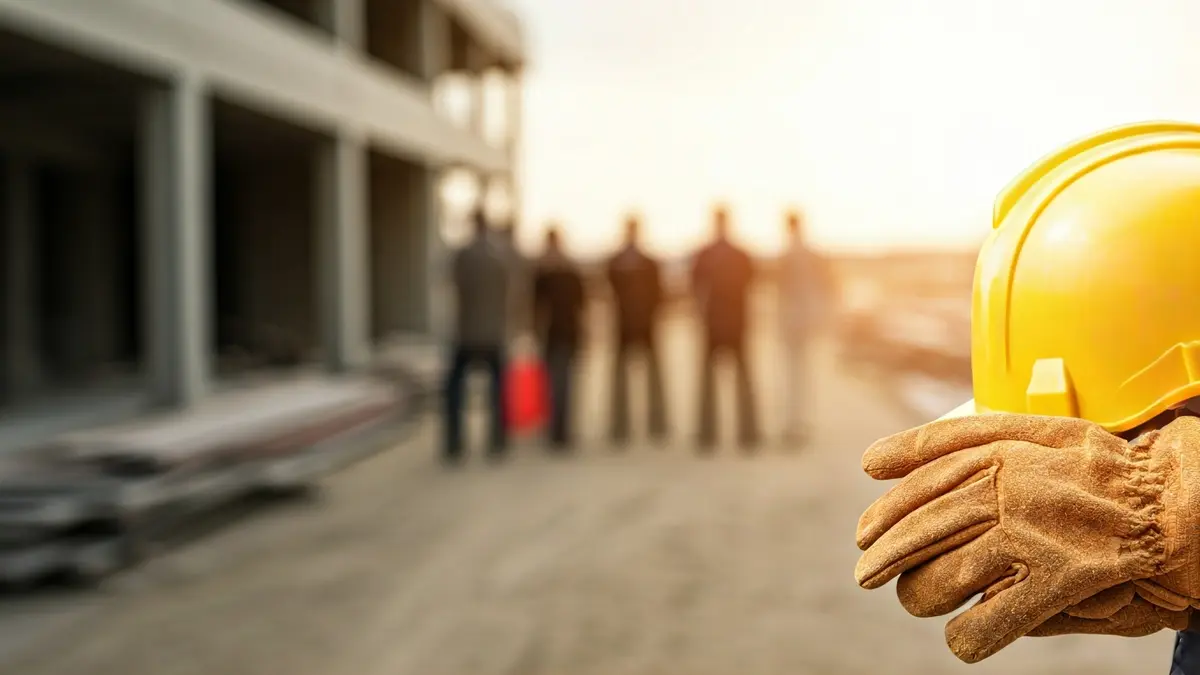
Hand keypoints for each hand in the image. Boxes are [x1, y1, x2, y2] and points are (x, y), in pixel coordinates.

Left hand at [854, 414, 1199, 662]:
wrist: (1170, 504)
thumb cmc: (1096, 465)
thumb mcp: (1031, 429)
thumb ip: (956, 438)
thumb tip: (870, 461)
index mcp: (996, 455)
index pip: (919, 487)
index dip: (883, 513)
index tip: (861, 533)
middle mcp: (1005, 494)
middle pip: (920, 532)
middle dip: (883, 558)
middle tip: (865, 575)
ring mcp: (1028, 539)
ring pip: (943, 578)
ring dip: (920, 595)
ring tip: (916, 599)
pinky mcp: (1055, 582)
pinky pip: (991, 621)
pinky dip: (968, 635)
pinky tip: (961, 636)